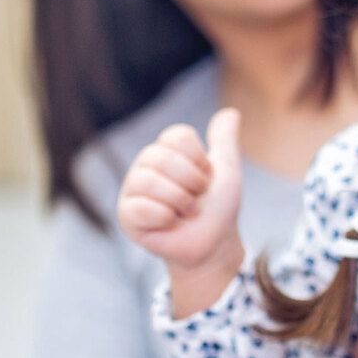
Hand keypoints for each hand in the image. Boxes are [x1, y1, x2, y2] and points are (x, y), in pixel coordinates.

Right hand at [118, 108, 243, 273]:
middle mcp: (145, 165)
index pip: (177, 136)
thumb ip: (224, 141)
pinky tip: (169, 224)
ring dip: (180, 201)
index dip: (199, 160)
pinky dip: (165, 217)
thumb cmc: (217, 208)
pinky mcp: (127, 215)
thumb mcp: (226, 172)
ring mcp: (133, 190)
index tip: (206, 178)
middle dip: (191, 183)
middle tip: (197, 199)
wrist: (214, 245)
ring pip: (149, 180)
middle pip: (162, 157)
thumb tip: (231, 112)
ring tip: (185, 213)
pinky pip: (141, 207)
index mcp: (165, 151)